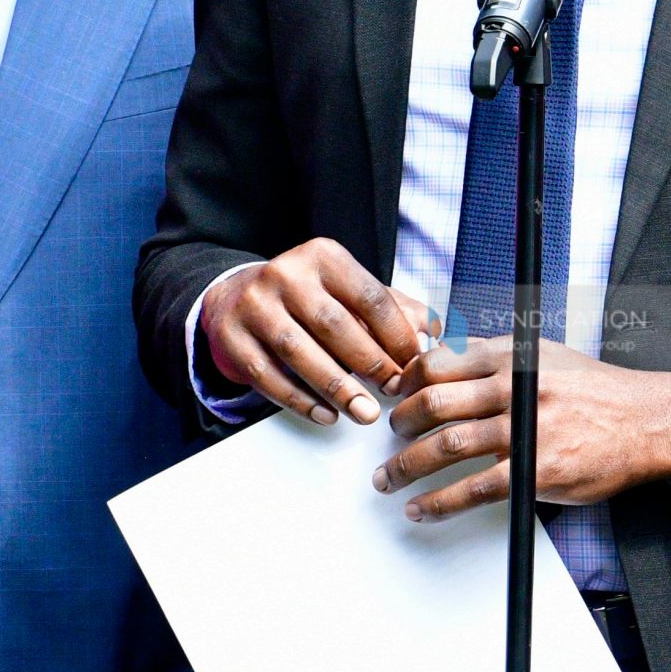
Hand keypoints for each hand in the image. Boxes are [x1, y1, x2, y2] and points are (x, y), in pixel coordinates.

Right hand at [198, 238, 433, 425]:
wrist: (236, 297)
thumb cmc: (307, 298)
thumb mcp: (348, 291)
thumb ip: (394, 309)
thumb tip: (438, 333)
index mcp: (324, 256)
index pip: (370, 297)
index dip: (396, 336)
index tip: (413, 365)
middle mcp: (286, 274)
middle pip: (336, 324)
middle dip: (370, 364)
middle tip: (393, 392)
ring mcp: (254, 305)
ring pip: (300, 351)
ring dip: (336, 387)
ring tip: (364, 413)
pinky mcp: (232, 337)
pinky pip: (268, 376)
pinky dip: (300, 400)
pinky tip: (326, 415)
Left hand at [372, 338, 670, 519]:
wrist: (645, 422)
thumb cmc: (595, 390)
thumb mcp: (544, 354)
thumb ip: (495, 356)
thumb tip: (443, 358)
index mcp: (512, 356)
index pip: (438, 363)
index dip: (406, 384)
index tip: (393, 398)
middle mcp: (513, 388)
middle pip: (433, 404)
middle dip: (399, 426)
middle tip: (389, 439)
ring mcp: (523, 430)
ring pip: (445, 447)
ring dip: (406, 467)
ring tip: (388, 479)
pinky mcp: (535, 470)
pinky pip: (473, 489)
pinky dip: (439, 502)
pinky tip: (422, 508)